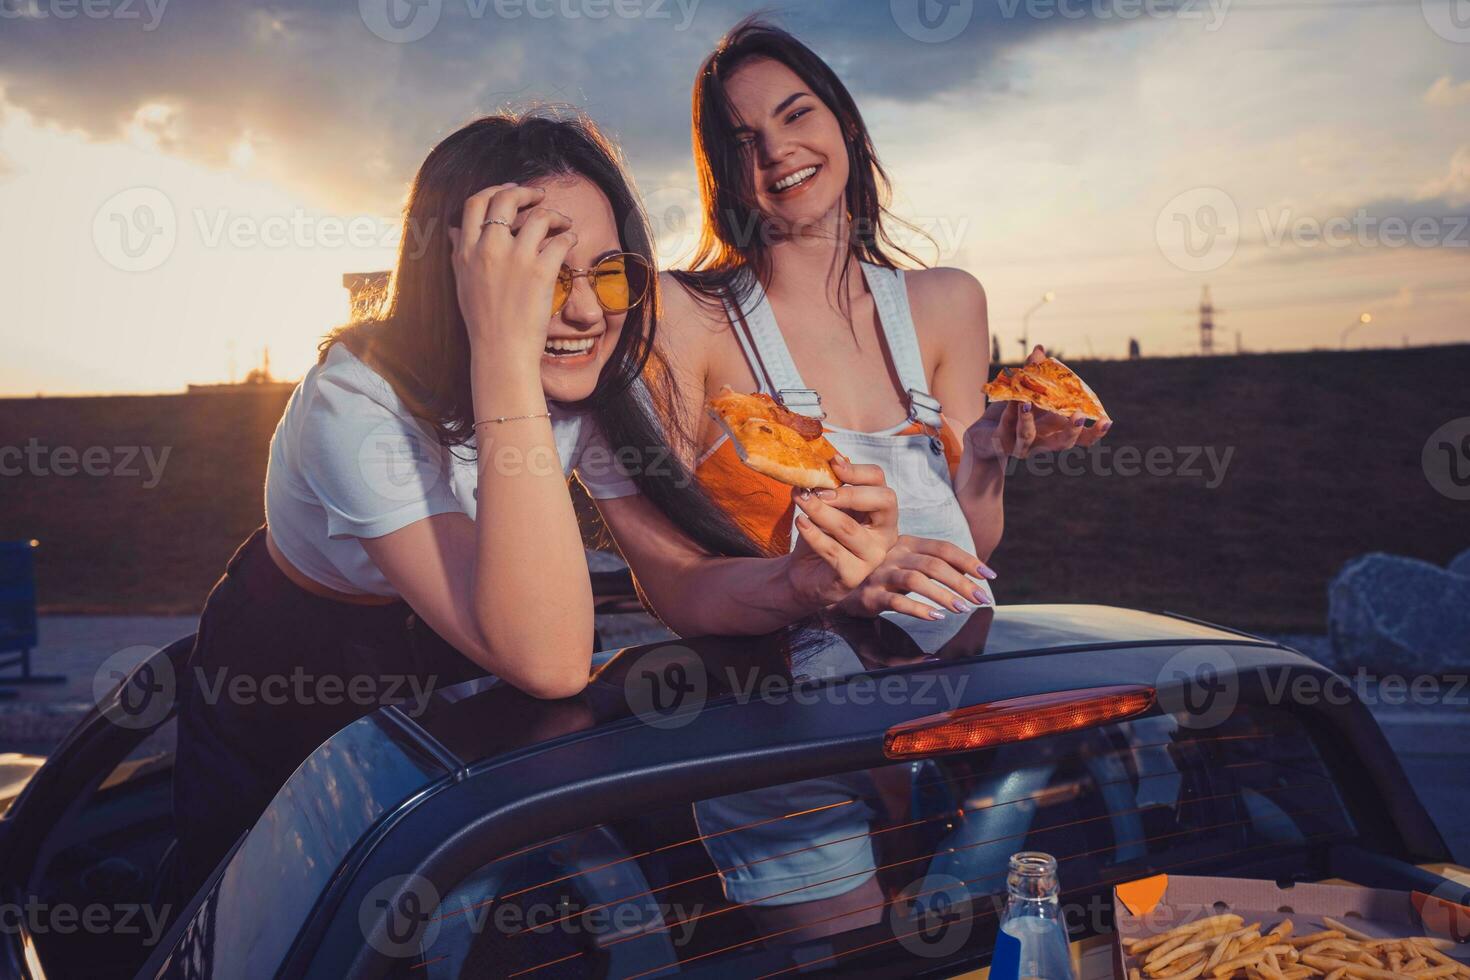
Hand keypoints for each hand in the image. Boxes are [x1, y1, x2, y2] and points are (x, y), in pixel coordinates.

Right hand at [448, 183, 576, 366]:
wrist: (501, 351)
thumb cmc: (483, 322)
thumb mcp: (462, 283)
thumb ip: (458, 253)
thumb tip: (453, 229)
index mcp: (467, 251)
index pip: (476, 203)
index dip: (496, 190)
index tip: (511, 191)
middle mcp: (488, 248)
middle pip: (506, 199)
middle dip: (526, 191)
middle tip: (540, 196)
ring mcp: (515, 259)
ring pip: (539, 215)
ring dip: (555, 214)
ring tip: (563, 223)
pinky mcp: (540, 272)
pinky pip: (560, 240)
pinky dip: (570, 236)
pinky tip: (572, 241)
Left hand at [785, 459, 899, 608]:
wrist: (803, 573)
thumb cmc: (820, 534)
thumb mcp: (827, 506)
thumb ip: (831, 486)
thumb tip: (832, 459)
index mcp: (882, 511)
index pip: (880, 481)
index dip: (858, 470)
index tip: (832, 464)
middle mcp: (885, 533)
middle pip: (884, 501)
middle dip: (849, 492)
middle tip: (818, 490)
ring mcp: (873, 556)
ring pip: (850, 528)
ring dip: (821, 511)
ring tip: (801, 500)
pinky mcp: (854, 575)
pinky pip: (833, 552)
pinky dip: (813, 535)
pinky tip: (800, 522)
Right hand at [835, 535, 995, 620]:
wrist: (839, 584)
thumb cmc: (881, 572)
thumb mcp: (907, 562)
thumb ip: (934, 563)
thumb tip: (971, 572)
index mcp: (907, 543)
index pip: (943, 548)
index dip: (968, 560)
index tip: (989, 575)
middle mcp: (895, 554)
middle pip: (934, 564)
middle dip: (962, 582)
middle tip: (982, 598)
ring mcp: (881, 573)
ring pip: (916, 580)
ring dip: (943, 595)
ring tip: (962, 609)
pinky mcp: (870, 594)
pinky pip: (897, 601)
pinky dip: (918, 609)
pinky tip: (936, 617)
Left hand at [968, 345, 1111, 460]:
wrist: (985, 437)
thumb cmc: (1014, 415)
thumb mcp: (1029, 394)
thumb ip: (1036, 374)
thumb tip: (1039, 349)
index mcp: (1056, 432)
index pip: (1082, 439)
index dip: (1095, 432)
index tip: (1107, 421)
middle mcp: (1042, 443)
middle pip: (1062, 443)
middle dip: (1072, 431)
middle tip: (1078, 416)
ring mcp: (1022, 445)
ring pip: (1027, 437)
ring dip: (1028, 420)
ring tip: (1027, 402)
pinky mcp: (1002, 443)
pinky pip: (1006, 424)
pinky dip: (1010, 409)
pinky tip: (1013, 398)